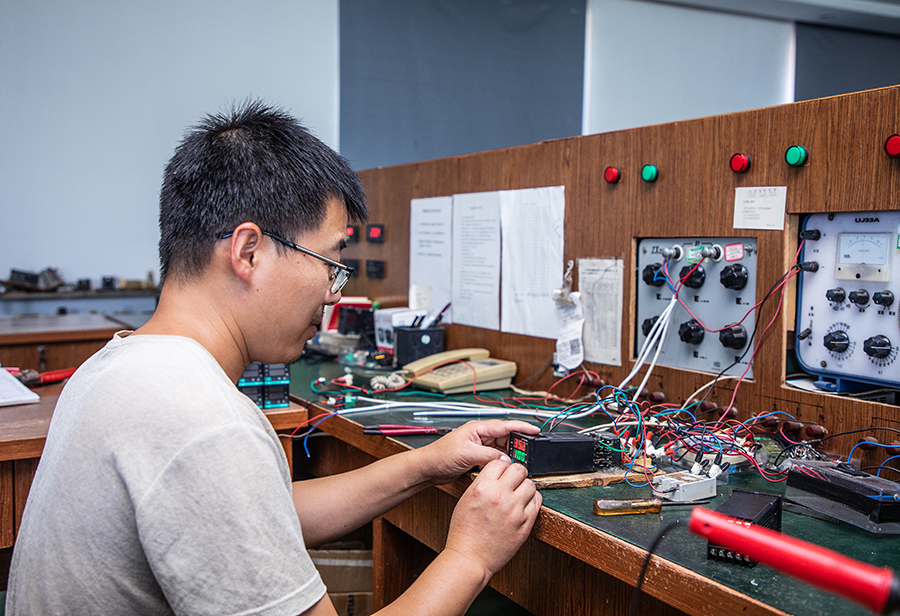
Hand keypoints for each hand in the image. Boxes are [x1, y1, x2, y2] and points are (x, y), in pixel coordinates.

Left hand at [416, 420, 539, 484]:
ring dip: (511, 455)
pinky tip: (507, 468)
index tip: (535, 431)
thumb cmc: (440, 455)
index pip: (504, 425)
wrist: (428, 468)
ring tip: (520, 463)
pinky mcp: (478, 458)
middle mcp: (480, 435)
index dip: (522, 427)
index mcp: (478, 428)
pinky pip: (496, 458)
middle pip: (506, 437)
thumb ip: (489, 456)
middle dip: (518, 444)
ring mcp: (479, 446)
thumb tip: (506, 459)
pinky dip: (503, 463)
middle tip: (530, 453)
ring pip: (502, 449)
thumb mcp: (467, 454)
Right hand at [444, 458, 541, 577]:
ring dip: (525, 487)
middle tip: (513, 480)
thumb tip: (498, 475)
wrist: (470, 558)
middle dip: (516, 473)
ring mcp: (514, 510)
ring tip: (518, 494)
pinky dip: (532, 500)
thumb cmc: (464, 532)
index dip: (502, 467)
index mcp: (482, 488)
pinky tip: (523, 505)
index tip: (503, 472)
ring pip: (530, 484)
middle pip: (519, 469)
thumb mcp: (466, 499)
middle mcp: (500, 496)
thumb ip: (483, 484)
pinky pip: (537, 502)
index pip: (500, 462)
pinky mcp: (525, 523)